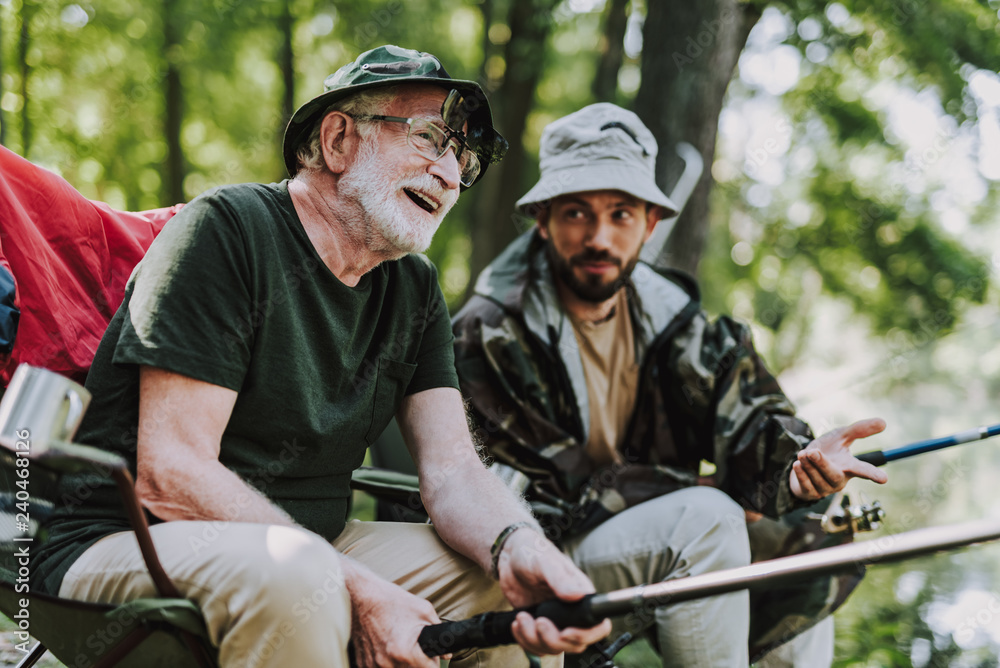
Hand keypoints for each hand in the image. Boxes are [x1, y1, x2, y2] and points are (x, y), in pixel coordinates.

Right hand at [348, 570, 448, 666]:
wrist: (362, 595)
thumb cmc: (392, 600)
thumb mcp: (423, 610)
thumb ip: (439, 632)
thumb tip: (447, 653)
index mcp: (404, 652)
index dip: (434, 663)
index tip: (432, 657)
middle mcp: (387, 663)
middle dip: (419, 664)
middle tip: (417, 650)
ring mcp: (372, 665)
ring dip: (402, 664)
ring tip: (401, 647)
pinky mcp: (362, 664)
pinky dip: (387, 663)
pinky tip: (387, 649)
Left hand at [498, 528, 611, 654]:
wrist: (510, 556)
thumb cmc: (533, 551)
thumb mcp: (546, 561)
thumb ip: (561, 579)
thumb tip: (579, 594)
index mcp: (581, 595)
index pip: (598, 625)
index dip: (585, 635)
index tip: (566, 631)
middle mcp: (570, 611)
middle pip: (574, 643)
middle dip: (554, 639)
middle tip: (539, 622)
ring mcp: (554, 620)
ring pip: (553, 647)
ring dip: (534, 639)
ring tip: (522, 618)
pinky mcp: (537, 625)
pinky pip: (536, 645)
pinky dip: (524, 640)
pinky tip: (517, 622)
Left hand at [790, 417, 889, 500]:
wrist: (805, 460)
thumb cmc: (829, 449)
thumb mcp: (842, 435)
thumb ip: (859, 429)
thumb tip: (883, 422)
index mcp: (850, 467)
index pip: (863, 470)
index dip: (873, 474)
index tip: (884, 479)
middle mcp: (839, 479)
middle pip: (834, 476)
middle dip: (823, 464)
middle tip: (813, 452)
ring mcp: (825, 488)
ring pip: (818, 479)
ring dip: (809, 466)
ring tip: (802, 453)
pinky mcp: (810, 493)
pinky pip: (806, 486)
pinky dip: (801, 474)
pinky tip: (797, 464)